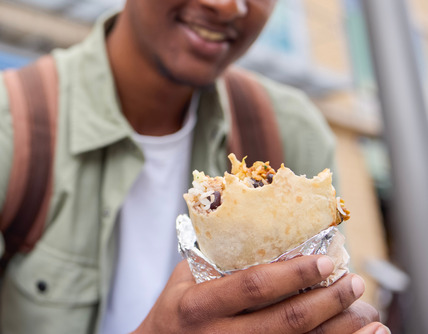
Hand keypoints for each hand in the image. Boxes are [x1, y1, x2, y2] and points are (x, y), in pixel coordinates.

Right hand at [133, 256, 386, 333]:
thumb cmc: (177, 308)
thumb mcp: (186, 278)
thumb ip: (220, 258)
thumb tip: (270, 222)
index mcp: (199, 305)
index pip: (253, 287)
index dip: (294, 274)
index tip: (327, 260)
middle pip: (285, 323)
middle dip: (328, 302)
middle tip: (355, 283)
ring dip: (341, 332)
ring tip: (368, 313)